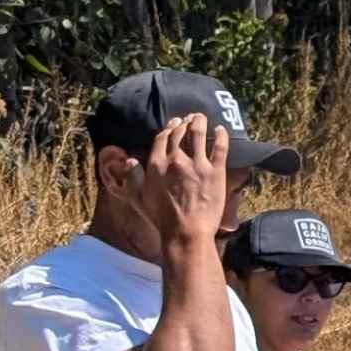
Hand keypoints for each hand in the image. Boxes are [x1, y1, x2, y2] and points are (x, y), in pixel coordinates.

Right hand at [144, 112, 230, 246]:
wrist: (186, 232)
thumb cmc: (161, 219)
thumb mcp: (138, 198)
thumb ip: (132, 178)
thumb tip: (129, 161)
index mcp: (156, 164)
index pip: (162, 137)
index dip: (169, 128)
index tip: (174, 123)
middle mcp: (176, 160)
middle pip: (180, 133)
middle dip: (185, 122)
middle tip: (190, 118)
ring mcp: (197, 164)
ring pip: (199, 134)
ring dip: (200, 122)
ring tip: (202, 117)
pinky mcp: (216, 172)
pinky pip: (220, 147)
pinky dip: (221, 136)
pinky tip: (221, 130)